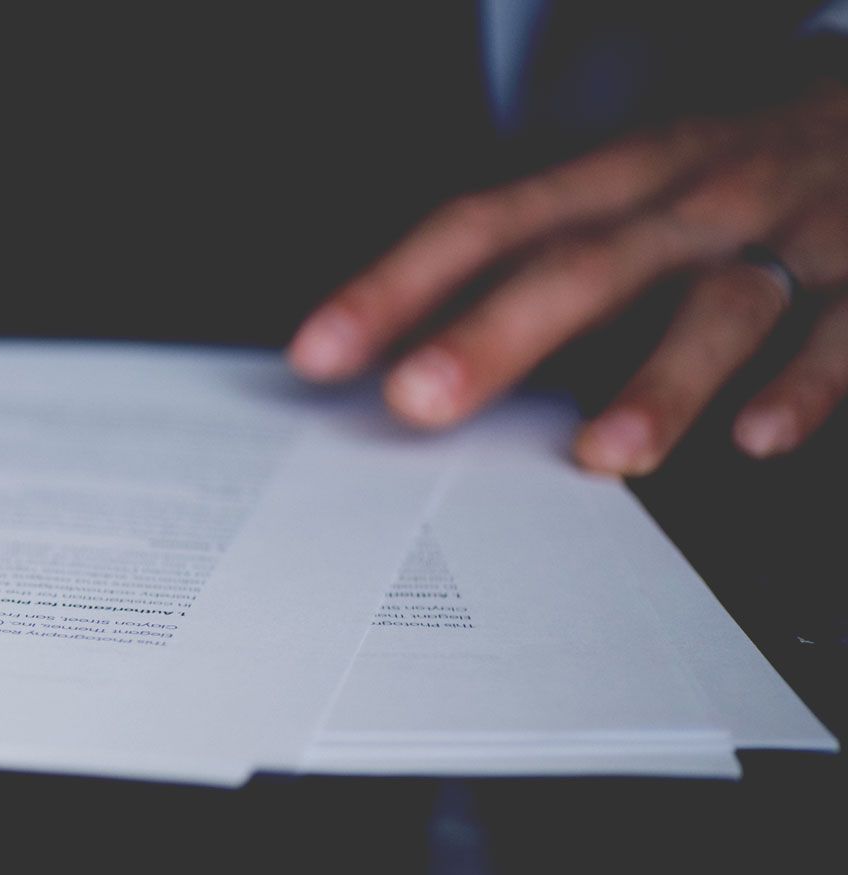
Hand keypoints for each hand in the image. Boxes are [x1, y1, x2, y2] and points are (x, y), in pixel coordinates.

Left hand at [287, 83, 847, 473]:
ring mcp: (781, 241)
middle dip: (495, 334)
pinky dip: (800, 386)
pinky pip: (838, 334)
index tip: (323, 350)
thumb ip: (534, 267)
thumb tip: (411, 354)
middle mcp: (690, 203)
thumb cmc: (720, 177)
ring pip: (718, 306)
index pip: (485, 225)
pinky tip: (756, 436)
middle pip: (584, 266)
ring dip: (658, 380)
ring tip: (602, 453)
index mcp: (615, 179)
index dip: (397, 286)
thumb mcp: (623, 196)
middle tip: (418, 398)